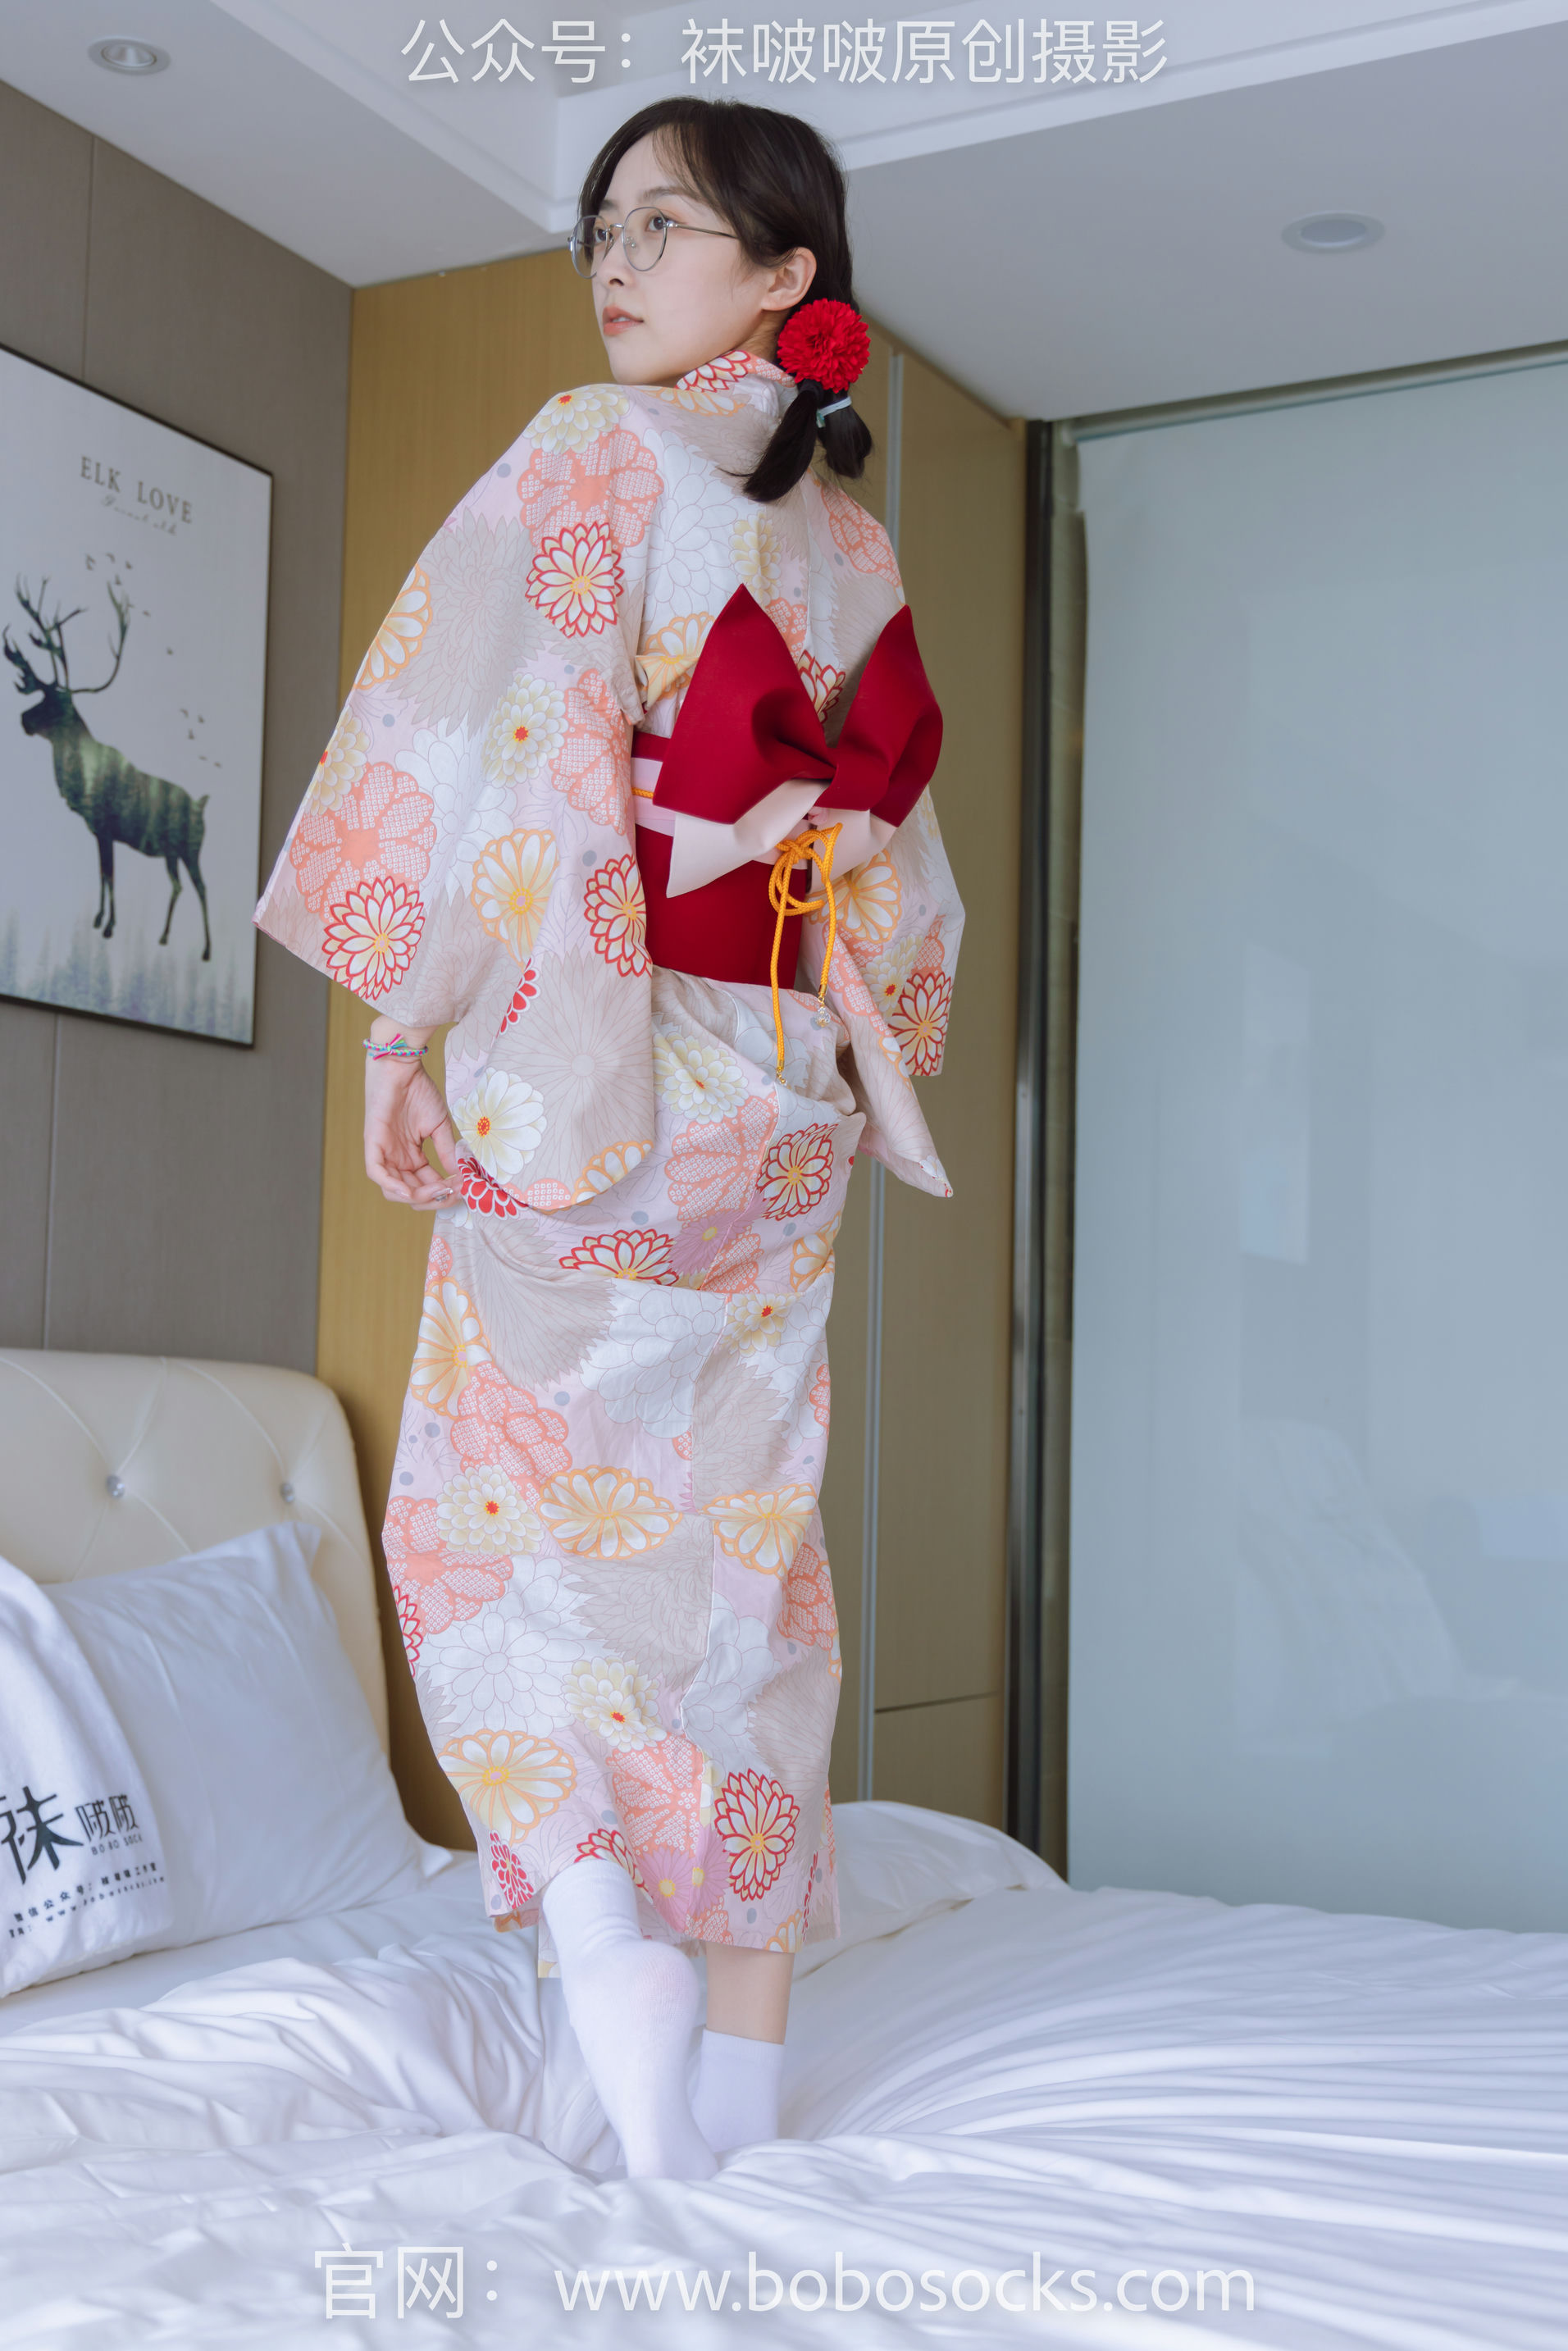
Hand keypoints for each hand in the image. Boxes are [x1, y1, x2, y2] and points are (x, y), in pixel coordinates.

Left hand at [364, 1055, 459, 1206]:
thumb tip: (462, 1175)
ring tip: (438, 1190)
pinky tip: (410, 1191)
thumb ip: (448, 1151)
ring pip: (393, 1189)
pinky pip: (376, 1173)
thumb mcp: (439, 1126)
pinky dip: (392, 1186)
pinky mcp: (372, 1143)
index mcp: (412, 1157)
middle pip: (411, 1193)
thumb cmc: (418, 1091)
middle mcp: (397, 1159)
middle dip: (433, 1198)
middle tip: (453, 1191)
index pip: (426, 1186)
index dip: (444, 1192)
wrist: (402, 1067)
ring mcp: (384, 1153)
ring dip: (417, 1195)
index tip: (464, 1189)